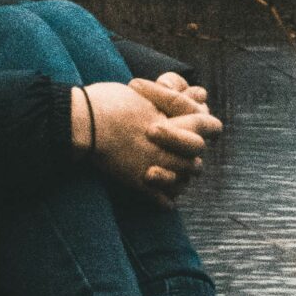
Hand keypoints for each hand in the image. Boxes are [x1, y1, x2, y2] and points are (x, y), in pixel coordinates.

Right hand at [71, 80, 221, 198]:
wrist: (85, 123)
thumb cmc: (112, 103)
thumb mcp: (144, 94)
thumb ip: (169, 103)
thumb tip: (191, 97)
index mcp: (176, 124)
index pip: (210, 126)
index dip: (207, 126)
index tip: (198, 127)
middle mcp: (172, 149)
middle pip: (197, 160)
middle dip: (190, 157)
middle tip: (171, 150)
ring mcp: (158, 169)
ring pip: (184, 182)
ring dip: (179, 177)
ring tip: (165, 170)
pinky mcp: (142, 186)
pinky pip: (166, 201)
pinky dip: (165, 197)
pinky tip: (156, 189)